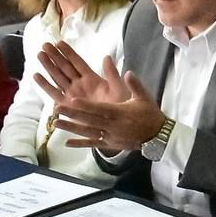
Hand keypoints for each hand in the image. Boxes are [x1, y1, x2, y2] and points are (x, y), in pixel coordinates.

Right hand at [34, 41, 128, 105]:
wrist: (114, 125)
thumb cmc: (119, 107)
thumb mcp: (118, 89)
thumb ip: (112, 74)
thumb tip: (107, 57)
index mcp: (92, 79)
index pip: (78, 63)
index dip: (69, 53)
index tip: (59, 42)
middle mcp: (80, 85)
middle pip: (65, 67)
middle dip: (55, 56)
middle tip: (45, 44)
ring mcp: (72, 94)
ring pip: (58, 77)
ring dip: (48, 66)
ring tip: (40, 54)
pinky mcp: (66, 105)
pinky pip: (53, 93)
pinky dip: (45, 85)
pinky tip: (36, 75)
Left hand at [49, 65, 165, 150]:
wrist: (159, 136)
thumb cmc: (150, 115)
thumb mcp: (144, 98)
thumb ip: (134, 85)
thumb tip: (127, 71)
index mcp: (121, 113)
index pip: (100, 109)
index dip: (86, 106)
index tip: (72, 101)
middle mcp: (114, 126)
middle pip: (90, 120)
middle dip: (73, 115)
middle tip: (57, 109)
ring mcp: (111, 137)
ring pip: (88, 132)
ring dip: (72, 128)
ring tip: (56, 123)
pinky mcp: (110, 145)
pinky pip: (93, 144)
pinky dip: (80, 144)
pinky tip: (67, 143)